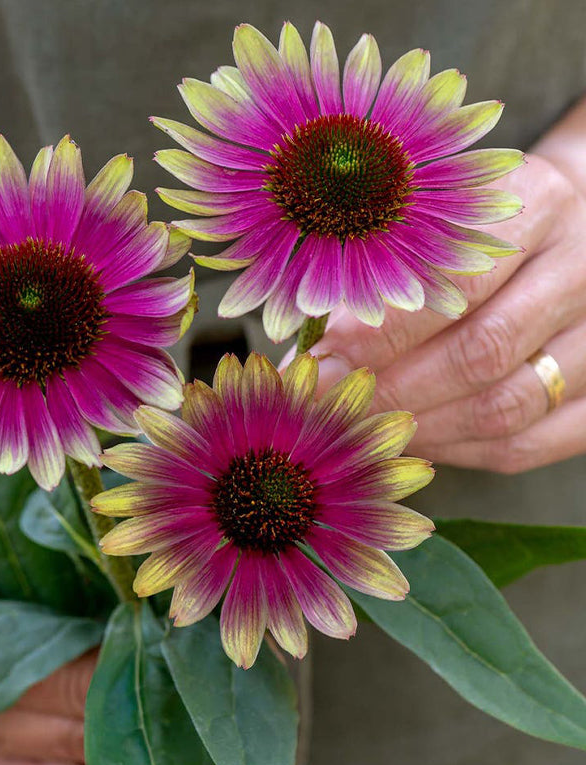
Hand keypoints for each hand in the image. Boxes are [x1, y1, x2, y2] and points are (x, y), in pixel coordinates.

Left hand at [282, 152, 585, 473]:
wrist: (575, 220)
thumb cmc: (477, 224)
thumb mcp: (438, 217)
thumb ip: (385, 269)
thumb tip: (312, 349)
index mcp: (540, 205)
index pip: (454, 284)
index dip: (380, 333)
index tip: (319, 360)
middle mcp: (583, 269)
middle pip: (483, 351)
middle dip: (391, 389)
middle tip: (329, 404)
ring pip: (508, 407)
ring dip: (421, 428)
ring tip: (360, 427)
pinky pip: (529, 444)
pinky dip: (461, 452)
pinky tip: (412, 442)